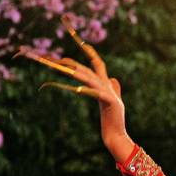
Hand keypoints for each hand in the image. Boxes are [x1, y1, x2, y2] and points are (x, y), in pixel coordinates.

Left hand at [17, 15, 131, 159]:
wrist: (116, 134)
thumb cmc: (113, 120)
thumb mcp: (113, 101)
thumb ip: (114, 88)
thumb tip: (113, 78)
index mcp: (106, 83)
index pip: (97, 62)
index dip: (90, 51)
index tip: (81, 41)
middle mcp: (107, 85)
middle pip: (88, 69)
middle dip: (73, 63)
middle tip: (58, 59)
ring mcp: (109, 93)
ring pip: (90, 79)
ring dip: (77, 73)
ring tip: (65, 68)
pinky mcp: (110, 103)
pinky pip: (96, 94)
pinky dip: (87, 90)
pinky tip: (78, 88)